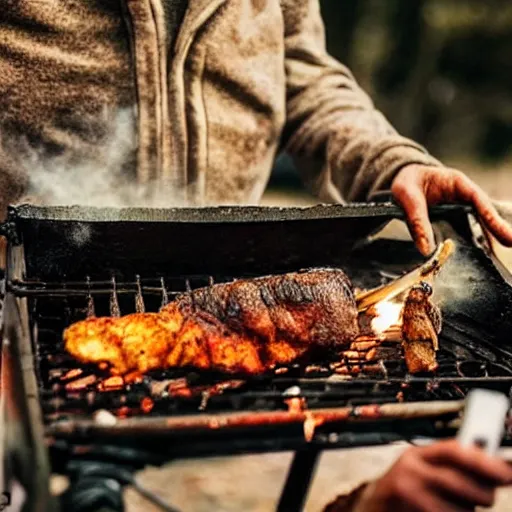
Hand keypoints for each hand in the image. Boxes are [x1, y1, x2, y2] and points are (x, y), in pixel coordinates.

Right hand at [355, 440, 511, 511]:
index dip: (482, 461)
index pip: (453, 451)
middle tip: (485, 497)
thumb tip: (498, 467)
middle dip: (482, 494)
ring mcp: (410, 495)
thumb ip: (453, 465)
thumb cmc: (406, 488)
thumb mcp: (423, 468)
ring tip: (451, 507)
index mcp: (417, 455)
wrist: (375, 507)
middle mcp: (411, 471)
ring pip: (461, 510)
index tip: (507, 472)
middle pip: (461, 483)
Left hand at [391, 164, 511, 255]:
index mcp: (456, 183)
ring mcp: (458, 209)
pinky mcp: (450, 221)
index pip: (478, 200)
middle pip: (483, 215)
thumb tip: (426, 249)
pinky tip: (471, 260)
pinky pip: (462, 233)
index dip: (491, 217)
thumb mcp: (407, 196)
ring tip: (493, 259)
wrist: (401, 179)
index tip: (503, 233)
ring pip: (474, 226)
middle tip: (510, 244)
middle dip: (496, 230)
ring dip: (482, 241)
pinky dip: (467, 245)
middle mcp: (462, 197)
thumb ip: (416, 220)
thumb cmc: (407, 181)